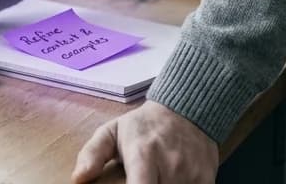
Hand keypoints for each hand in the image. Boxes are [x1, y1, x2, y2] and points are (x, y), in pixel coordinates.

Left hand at [72, 101, 217, 183]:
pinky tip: (172, 182)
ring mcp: (191, 173)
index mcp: (143, 155)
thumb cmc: (144, 125)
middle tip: (143, 180)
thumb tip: (78, 178)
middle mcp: (170, 166)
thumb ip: (92, 154)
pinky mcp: (207, 178)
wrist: (188, 108)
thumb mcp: (112, 131)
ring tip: (156, 179)